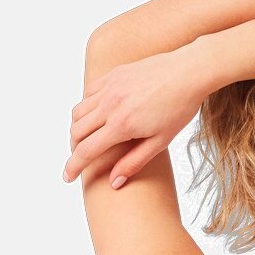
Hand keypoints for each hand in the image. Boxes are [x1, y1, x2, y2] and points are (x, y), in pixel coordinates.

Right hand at [62, 47, 203, 185]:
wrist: (188, 71)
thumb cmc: (179, 109)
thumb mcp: (160, 142)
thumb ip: (134, 163)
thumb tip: (113, 183)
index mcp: (122, 125)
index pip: (87, 150)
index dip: (73, 167)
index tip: (66, 177)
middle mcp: (110, 104)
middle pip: (77, 132)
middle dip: (74, 149)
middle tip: (81, 159)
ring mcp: (109, 87)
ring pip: (78, 112)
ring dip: (77, 129)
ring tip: (88, 140)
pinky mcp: (112, 75)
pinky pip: (88, 94)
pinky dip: (86, 109)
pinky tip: (97, 117)